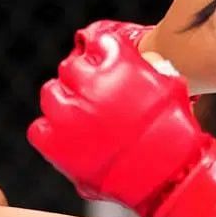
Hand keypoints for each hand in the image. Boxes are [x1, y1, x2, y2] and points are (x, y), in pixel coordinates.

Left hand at [27, 24, 215, 216]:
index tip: (103, 66)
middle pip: (70, 69)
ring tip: (82, 119)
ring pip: (51, 95)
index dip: (99, 54)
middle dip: (82, 81)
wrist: (170, 175)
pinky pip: (39, 129)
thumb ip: (146, 66)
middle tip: (96, 98)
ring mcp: (68, 113)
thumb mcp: (168, 83)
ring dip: (64, 102)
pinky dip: (50, 133)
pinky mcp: (55, 143)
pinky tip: (70, 140)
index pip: (94, 41)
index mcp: (114, 62)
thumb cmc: (175, 130)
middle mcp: (88, 83)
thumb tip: (140, 61)